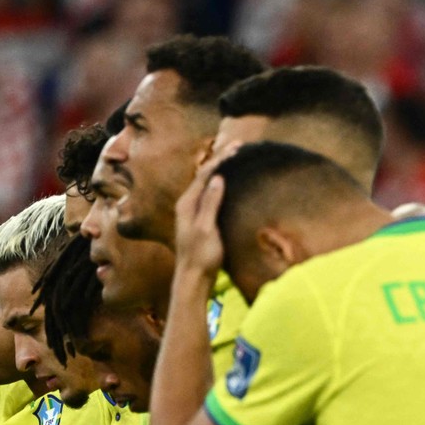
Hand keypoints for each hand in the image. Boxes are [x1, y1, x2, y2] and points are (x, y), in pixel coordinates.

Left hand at [173, 144, 240, 277]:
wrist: (193, 279)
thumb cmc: (201, 256)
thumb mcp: (207, 228)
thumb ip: (211, 202)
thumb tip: (218, 178)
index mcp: (188, 203)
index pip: (206, 174)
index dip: (222, 159)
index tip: (237, 147)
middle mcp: (187, 204)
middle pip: (204, 175)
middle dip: (221, 159)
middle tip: (237, 146)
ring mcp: (192, 212)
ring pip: (206, 183)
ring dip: (220, 169)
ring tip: (233, 157)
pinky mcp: (199, 219)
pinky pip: (209, 194)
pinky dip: (219, 183)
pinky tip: (227, 182)